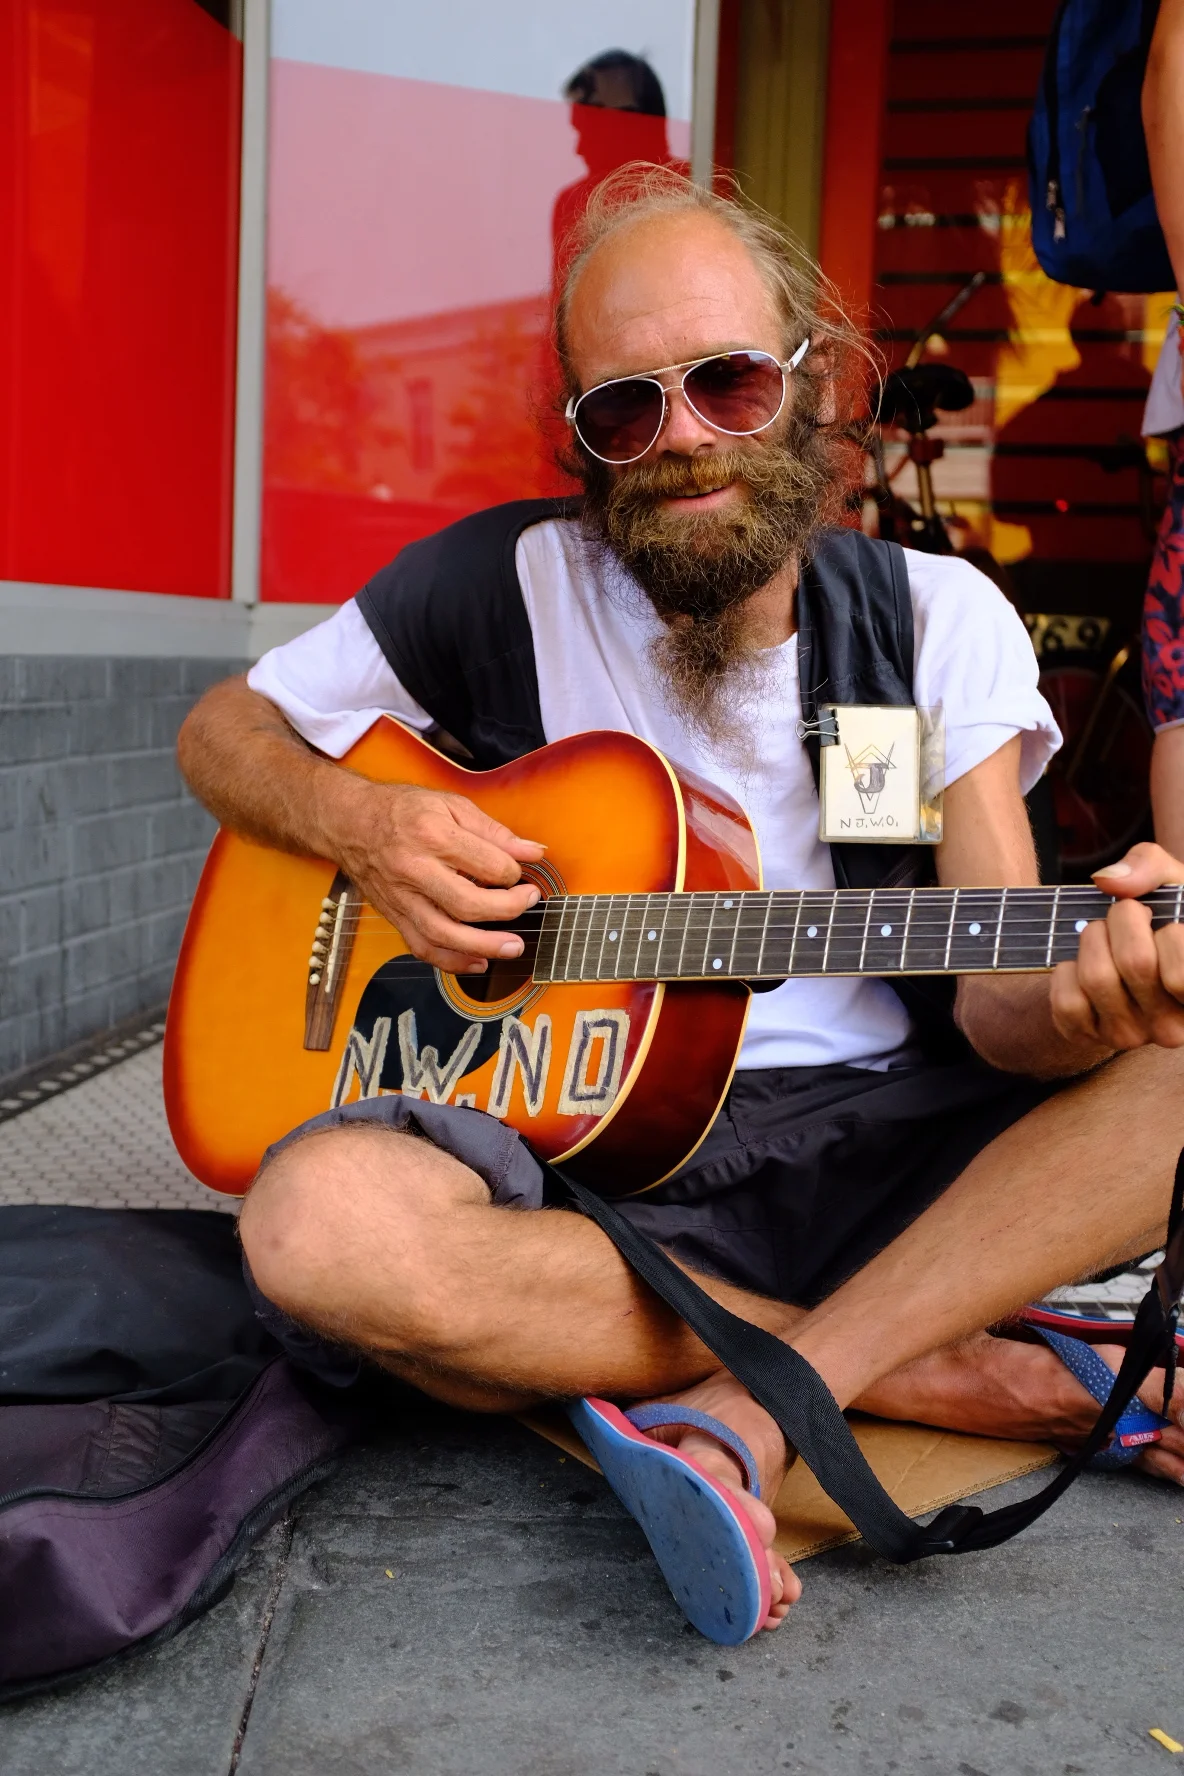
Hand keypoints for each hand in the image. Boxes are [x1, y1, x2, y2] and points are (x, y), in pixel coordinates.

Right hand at [333, 780, 545, 974]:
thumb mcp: (451, 805)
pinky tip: (477, 962)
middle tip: (528, 902)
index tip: (519, 872)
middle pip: (467, 904)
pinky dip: (452, 962)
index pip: (487, 865)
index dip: (513, 872)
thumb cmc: (402, 810)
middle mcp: (415, 869)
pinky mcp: (395, 915)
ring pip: (444, 934)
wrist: (350, 823)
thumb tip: (533, 851)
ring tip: (512, 947)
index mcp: (433, 835)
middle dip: (507, 910)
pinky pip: (422, 947)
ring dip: (483, 946)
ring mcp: (402, 897)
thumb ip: (494, 831)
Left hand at [1050, 843, 1183, 1050]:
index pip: (1181, 974)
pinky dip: (1065, 971)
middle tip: (1128, 918)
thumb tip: (1108, 882)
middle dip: (1122, 920)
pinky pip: (1066, 1002)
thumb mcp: (1174, 883)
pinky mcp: (1091, 1037)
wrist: (1134, 945)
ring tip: (1105, 937)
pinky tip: (1084, 964)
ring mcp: (1132, 1037)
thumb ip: (1151, 867)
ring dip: (1092, 940)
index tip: (1166, 923)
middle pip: (1135, 963)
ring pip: (1096, 978)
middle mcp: (1173, 1028)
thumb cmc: (1165, 914)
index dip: (1170, 931)